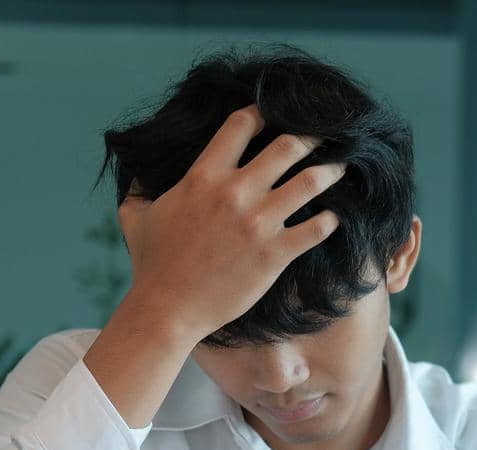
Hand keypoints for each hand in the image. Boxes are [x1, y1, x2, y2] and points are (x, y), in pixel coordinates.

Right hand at [117, 105, 345, 342]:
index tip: (276, 116)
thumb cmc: (152, 263)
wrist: (168, 308)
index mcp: (203, 176)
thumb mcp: (136, 215)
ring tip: (340, 167)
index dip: (263, 114)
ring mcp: (257, 223)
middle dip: (309, 138)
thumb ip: (139, 186)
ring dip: (330, 171)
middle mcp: (234, 192)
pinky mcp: (275, 254)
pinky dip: (330, 220)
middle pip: (286, 146)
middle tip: (324, 138)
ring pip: (310, 182)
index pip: (240, 125)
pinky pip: (317, 228)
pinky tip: (335, 218)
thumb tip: (136, 170)